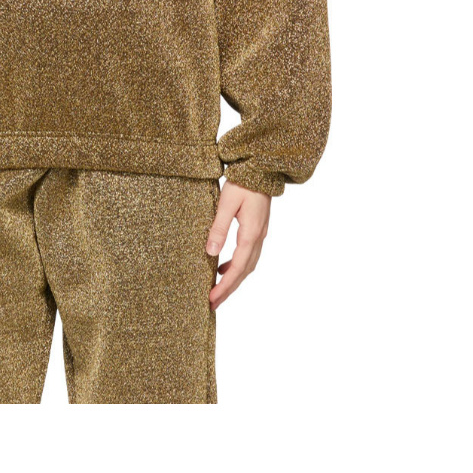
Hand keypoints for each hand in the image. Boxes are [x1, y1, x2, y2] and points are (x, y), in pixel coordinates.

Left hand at [205, 180, 270, 308]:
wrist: (261, 168)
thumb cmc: (242, 183)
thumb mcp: (226, 204)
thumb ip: (219, 228)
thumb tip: (210, 252)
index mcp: (251, 234)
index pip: (238, 268)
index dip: (225, 286)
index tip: (211, 299)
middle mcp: (259, 238)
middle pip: (245, 272)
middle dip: (229, 289)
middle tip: (212, 304)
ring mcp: (260, 234)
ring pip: (248, 265)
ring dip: (233, 279)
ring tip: (216, 289)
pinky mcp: (258, 229)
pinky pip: (248, 255)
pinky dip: (236, 265)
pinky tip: (222, 265)